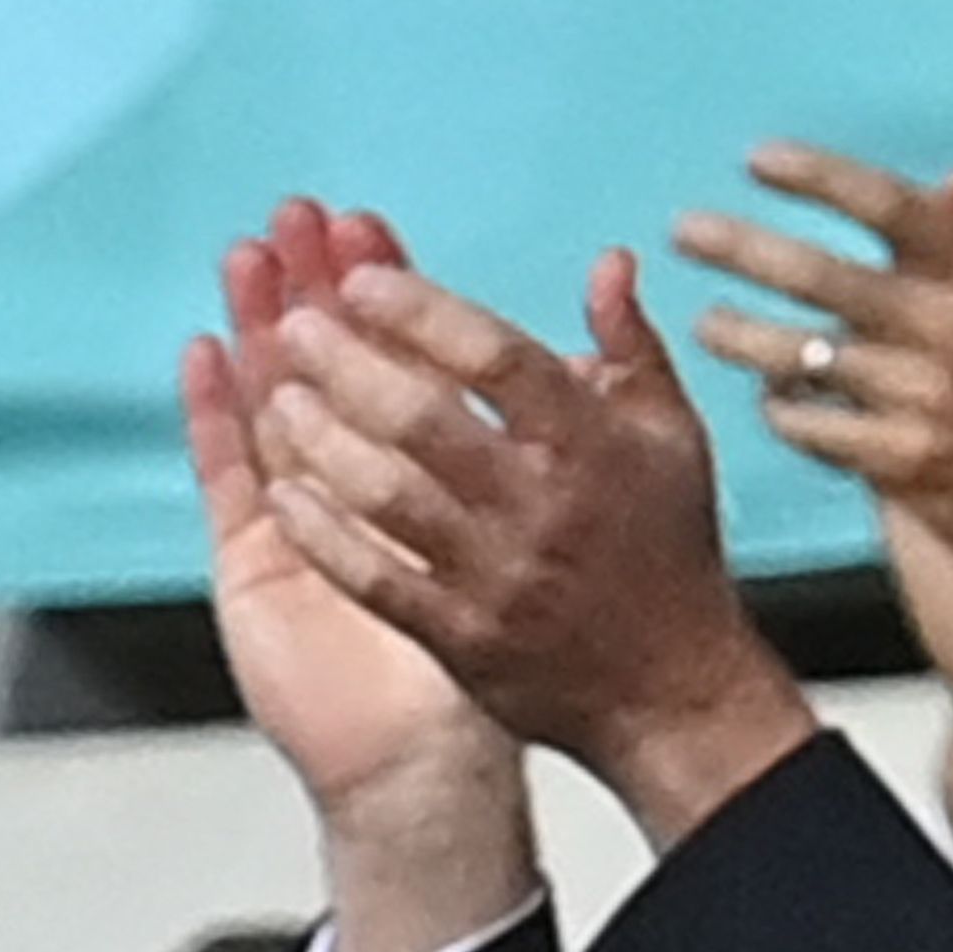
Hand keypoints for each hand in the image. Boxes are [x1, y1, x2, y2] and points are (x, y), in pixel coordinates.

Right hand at [191, 204, 514, 826]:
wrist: (434, 760)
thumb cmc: (503, 650)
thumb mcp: (551, 538)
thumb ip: (573, 435)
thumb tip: (599, 329)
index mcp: (433, 469)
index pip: (403, 361)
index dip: (391, 298)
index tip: (373, 230)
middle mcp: (359, 479)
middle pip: (330, 366)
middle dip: (318, 292)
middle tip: (297, 216)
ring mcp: (303, 513)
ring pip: (277, 401)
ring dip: (263, 329)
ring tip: (248, 258)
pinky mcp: (256, 560)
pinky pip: (235, 477)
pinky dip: (217, 416)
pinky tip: (207, 354)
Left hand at [252, 240, 820, 846]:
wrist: (673, 689)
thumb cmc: (668, 554)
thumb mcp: (672, 436)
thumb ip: (631, 345)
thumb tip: (608, 261)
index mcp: (592, 445)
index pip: (497, 357)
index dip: (422, 310)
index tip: (361, 277)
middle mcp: (540, 507)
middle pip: (423, 420)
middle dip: (346, 363)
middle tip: (295, 325)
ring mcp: (496, 577)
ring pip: (386, 495)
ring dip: (321, 440)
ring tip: (278, 398)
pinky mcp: (461, 638)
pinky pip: (373, 578)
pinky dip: (322, 534)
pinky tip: (283, 493)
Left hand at [675, 147, 952, 649]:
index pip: (891, 205)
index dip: (820, 176)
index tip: (759, 160)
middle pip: (826, 276)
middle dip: (744, 248)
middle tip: (687, 230)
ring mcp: (926, 402)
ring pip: (806, 358)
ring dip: (745, 337)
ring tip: (708, 325)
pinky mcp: (907, 468)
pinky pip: (819, 430)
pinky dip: (789, 414)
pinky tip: (775, 405)